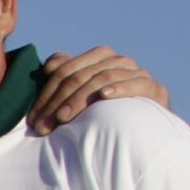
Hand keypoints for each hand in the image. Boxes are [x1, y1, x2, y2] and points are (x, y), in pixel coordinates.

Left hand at [31, 45, 167, 130]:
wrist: (143, 131)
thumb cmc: (106, 114)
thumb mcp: (80, 98)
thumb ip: (67, 76)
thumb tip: (50, 65)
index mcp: (100, 58)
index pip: (68, 70)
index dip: (47, 93)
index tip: (33, 118)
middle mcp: (120, 62)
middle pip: (83, 75)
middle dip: (60, 101)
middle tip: (44, 125)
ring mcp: (139, 74)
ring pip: (104, 77)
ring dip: (82, 98)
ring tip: (64, 117)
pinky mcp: (156, 90)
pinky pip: (138, 83)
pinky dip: (120, 87)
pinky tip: (105, 95)